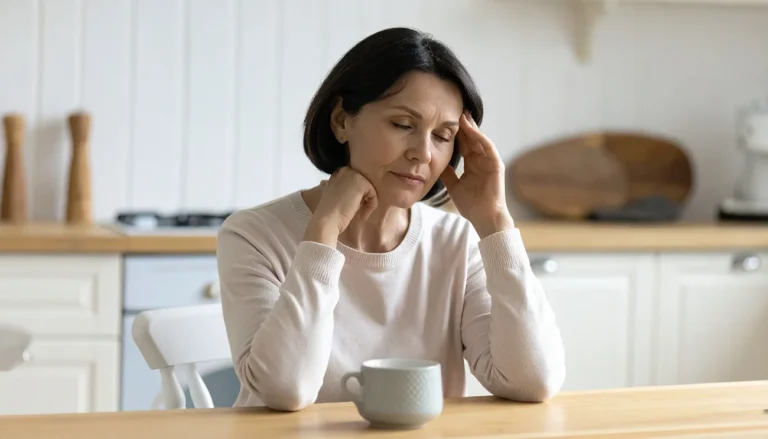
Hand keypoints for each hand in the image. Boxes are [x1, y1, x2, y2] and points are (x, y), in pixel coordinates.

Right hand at [304, 167, 377, 246]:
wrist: (327, 219)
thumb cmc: (330, 214)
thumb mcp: (335, 197)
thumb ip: (343, 190)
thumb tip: (357, 194)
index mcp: (337, 174)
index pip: (355, 181)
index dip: (357, 194)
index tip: (353, 207)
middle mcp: (345, 171)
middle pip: (364, 184)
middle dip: (363, 197)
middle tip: (358, 210)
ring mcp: (353, 175)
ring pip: (369, 189)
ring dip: (368, 203)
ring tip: (361, 213)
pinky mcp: (361, 183)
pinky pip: (373, 194)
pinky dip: (371, 205)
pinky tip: (362, 214)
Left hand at [440, 112, 513, 238]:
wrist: (484, 217)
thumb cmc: (471, 205)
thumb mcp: (453, 186)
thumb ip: (447, 173)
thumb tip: (435, 161)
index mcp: (472, 165)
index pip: (463, 144)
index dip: (455, 133)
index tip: (444, 121)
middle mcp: (481, 160)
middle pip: (471, 138)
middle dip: (463, 125)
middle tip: (453, 110)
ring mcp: (489, 161)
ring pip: (479, 139)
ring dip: (471, 127)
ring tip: (462, 114)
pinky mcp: (496, 164)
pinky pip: (487, 146)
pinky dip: (479, 136)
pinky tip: (470, 128)